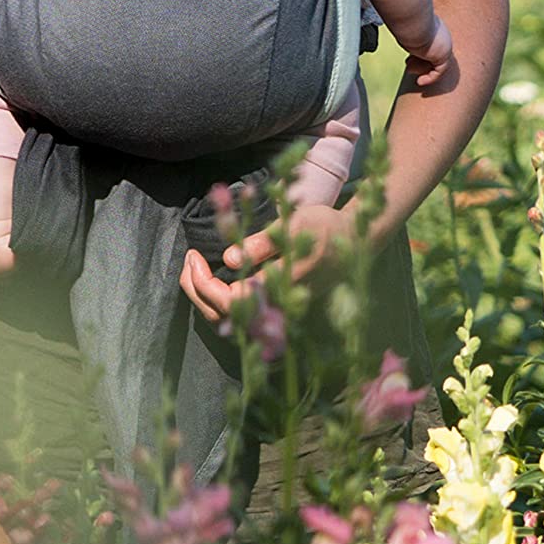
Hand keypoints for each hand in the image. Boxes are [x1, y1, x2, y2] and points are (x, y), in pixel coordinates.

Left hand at [179, 203, 355, 322]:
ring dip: (206, 295)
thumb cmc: (325, 228)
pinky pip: (241, 313)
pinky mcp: (276, 306)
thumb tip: (230, 258)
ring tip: (194, 266)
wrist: (355, 241)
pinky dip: (219, 298)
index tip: (194, 255)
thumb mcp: (295, 225)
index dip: (204, 282)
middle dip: (197, 289)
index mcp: (280, 287)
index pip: (229, 301)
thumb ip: (262, 244)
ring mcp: (277, 309)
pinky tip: (213, 276)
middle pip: (223, 314)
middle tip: (188, 259)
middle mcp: (276, 306)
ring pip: (231, 318)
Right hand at [405, 15, 452, 86]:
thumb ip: (408, 34)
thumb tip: (397, 34)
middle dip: (421, 63)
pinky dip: (430, 78)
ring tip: (411, 71)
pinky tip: (420, 82)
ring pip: (437, 63)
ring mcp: (445, 45)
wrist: (414, 20)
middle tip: (408, 66)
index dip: (419, 53)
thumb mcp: (407, 29)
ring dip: (424, 70)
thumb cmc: (406, 20)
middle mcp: (443, 35)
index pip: (431, 44)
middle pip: (435, 54)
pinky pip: (439, 71)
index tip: (408, 59)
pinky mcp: (444, 55)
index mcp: (435, 26)